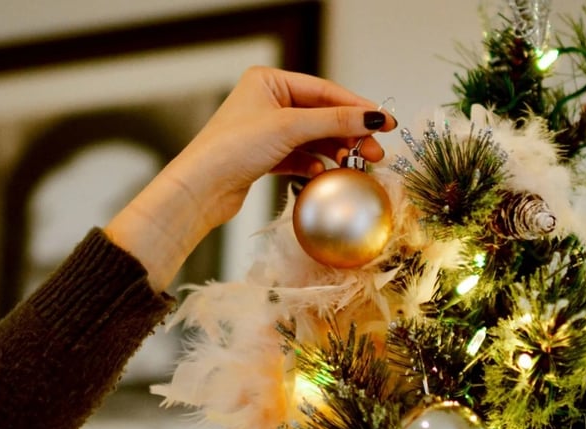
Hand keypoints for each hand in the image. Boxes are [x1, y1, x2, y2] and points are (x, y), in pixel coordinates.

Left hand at [106, 67, 395, 290]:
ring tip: (356, 165)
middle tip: (375, 152)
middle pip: (321, 115)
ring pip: (313, 138)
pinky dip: (315, 165)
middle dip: (349, 134)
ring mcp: (266, 130)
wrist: (200, 189)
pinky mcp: (264, 157)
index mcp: (268, 81)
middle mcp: (267, 102)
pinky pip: (300, 157)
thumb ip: (335, 121)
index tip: (385, 122)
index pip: (324, 91)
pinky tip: (324, 173)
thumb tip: (374, 117)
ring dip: (335, 151)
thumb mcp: (290, 128)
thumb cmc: (232, 148)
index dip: (357, 107)